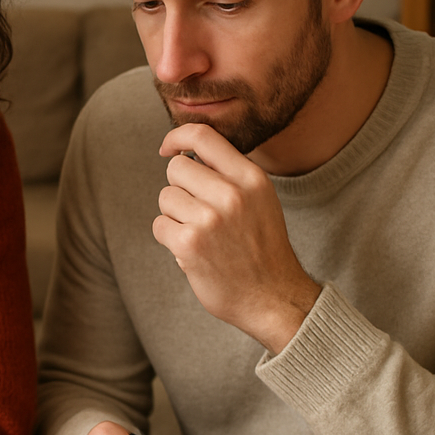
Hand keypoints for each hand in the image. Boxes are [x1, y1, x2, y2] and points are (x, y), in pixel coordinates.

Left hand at [154, 124, 320, 353]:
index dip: (177, 137)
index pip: (203, 136)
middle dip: (179, 188)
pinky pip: (160, 225)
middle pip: (177, 168)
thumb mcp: (259, 199)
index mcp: (251, 178)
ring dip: (175, 215)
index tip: (168, 148)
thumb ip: (229, 174)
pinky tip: (191, 250)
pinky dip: (170, 238)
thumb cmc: (261, 247)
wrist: (274, 297)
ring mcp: (209, 219)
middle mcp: (232, 194)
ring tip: (199, 233)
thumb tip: (186, 152)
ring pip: (166, 197)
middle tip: (196, 211)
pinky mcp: (189, 244)